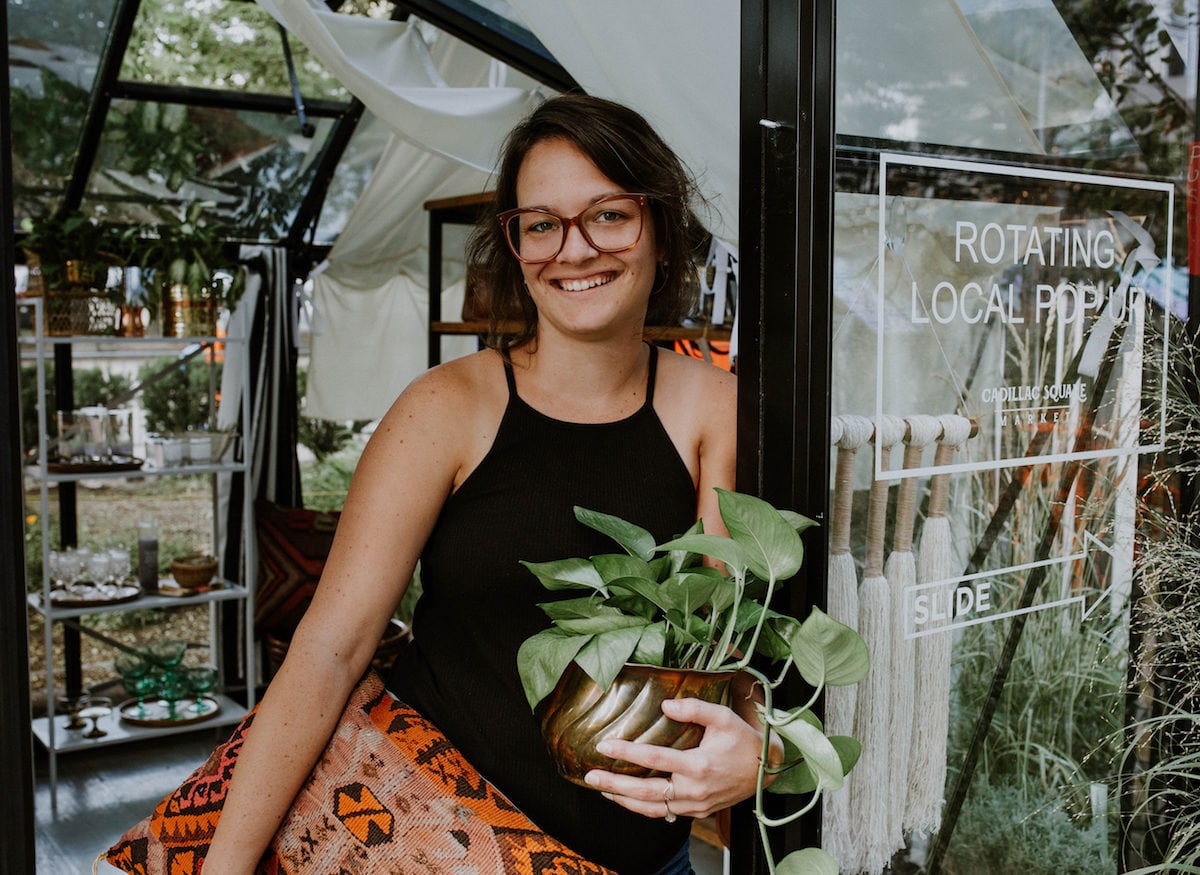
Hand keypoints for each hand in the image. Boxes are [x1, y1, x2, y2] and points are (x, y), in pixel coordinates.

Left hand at [582, 697, 764, 820]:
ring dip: (625, 801)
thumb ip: (694, 708)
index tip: (604, 745)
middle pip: (646, 791)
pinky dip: (644, 808)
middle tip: (590, 776)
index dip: (627, 752)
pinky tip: (629, 798)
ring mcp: (696, 805)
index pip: (654, 759)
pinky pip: (665, 813)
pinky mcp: (698, 812)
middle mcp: (694, 789)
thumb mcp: (723, 717)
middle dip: (615, 784)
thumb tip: (665, 704)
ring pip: (653, 808)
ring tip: (602, 790)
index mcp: (698, 765)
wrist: (765, 770)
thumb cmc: (744, 741)